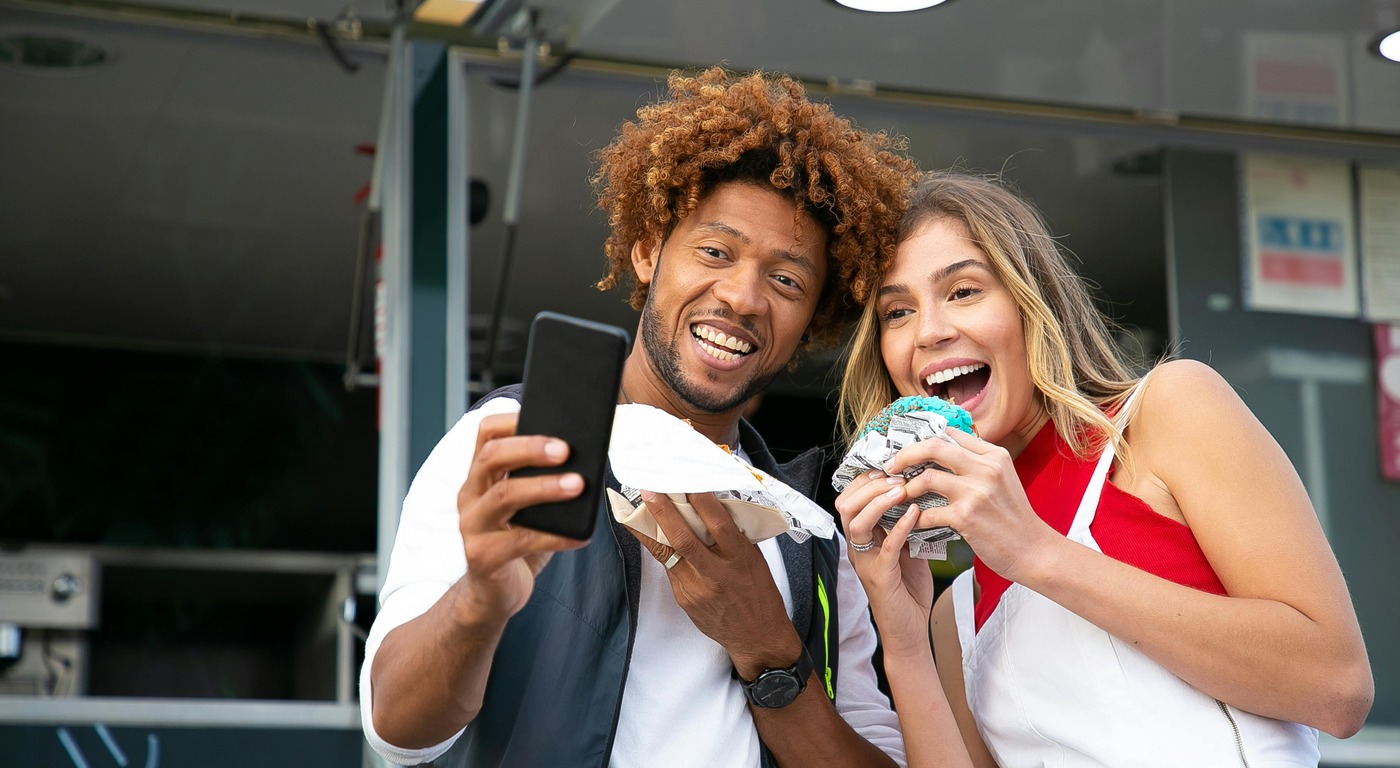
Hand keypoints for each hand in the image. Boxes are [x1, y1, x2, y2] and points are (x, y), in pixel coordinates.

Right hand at [454, 413, 589, 622]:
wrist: (494, 594)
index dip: (511, 420)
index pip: (485, 434)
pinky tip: (581, 535)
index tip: (542, 412)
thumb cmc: (519, 540)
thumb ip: (545, 481)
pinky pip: (522, 541)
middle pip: (491, 458)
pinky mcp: (483, 557)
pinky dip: (556, 537)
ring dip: (544, 487)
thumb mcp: (529, 507)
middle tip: (566, 449)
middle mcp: (470, 496)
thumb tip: (592, 456)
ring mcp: (473, 527)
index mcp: (481, 476)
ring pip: (504, 496)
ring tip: (579, 484)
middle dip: (530, 449)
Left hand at [630, 490, 800, 678]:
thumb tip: (713, 510)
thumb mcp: (755, 560)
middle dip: (663, 513)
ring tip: (638, 510)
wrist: (756, 636)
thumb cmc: (760, 594)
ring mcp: (697, 588)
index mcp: (740, 559)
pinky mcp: (684, 599)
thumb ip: (735, 537)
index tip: (687, 483)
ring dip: (651, 530)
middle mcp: (717, 574)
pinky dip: (662, 551)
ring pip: (668, 554)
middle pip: (684, 538)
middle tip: (649, 492)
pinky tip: (653, 536)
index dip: (701, 502)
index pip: (718, 524)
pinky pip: (670, 569)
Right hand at [834, 471, 932, 655]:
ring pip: (857, 522)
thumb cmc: (907, 591)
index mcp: (862, 538)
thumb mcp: (906, 548)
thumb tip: (922, 495)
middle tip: (896, 475)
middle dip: (869, 485)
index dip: (866, 480)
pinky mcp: (880, 577)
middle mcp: (857, 548)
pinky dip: (900, 526)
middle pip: (845, 505)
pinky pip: (885, 546)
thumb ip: (906, 525)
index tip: (890, 467)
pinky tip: (914, 514)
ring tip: (901, 489)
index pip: (850, 499)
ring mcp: (866, 562)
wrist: (909, 632)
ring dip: (879, 502)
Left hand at [884, 429, 1059, 583]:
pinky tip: (911, 522)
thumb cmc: (1015, 518)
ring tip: (899, 496)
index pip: (950, 434)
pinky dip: (914, 518)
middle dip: (905, 454)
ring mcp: (975, 492)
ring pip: (925, 477)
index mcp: (994, 455)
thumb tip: (946, 446)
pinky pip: (927, 512)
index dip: (923, 439)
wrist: (1034, 550)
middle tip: (891, 466)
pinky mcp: (966, 517)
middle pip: (933, 446)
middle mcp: (986, 468)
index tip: (907, 449)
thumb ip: (978, 462)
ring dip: (906, 488)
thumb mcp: (1003, 479)